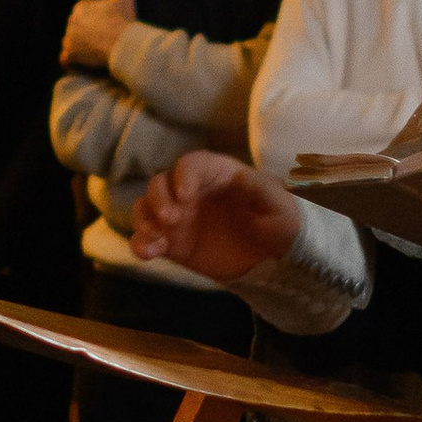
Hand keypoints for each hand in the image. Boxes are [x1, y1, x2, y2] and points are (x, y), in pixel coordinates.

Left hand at [62, 0, 134, 72]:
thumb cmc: (125, 20)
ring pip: (70, 42)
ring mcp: (69, 39)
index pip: (83, 14)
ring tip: (94, 52)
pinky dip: (71, 61)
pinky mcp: (70, 55)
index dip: (94, 21)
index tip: (106, 26)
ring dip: (78, 47)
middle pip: (76, 28)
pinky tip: (80, 62)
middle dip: (85, 33)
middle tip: (101, 40)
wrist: (124, 45)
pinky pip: (65, 58)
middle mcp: (71, 22)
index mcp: (81, 7)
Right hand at [129, 151, 301, 285]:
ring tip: (157, 242)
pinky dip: (141, 244)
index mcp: (216, 174)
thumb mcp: (279, 205)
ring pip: (146, 209)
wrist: (274, 257)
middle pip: (160, 183)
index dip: (183, 176)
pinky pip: (146, 238)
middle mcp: (191, 191)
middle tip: (172, 219)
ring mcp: (178, 217)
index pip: (190, 164)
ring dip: (144, 221)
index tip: (185, 196)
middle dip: (159, 199)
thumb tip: (241, 177)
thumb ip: (261, 190)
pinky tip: (149, 254)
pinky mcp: (172, 242)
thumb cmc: (280, 222)